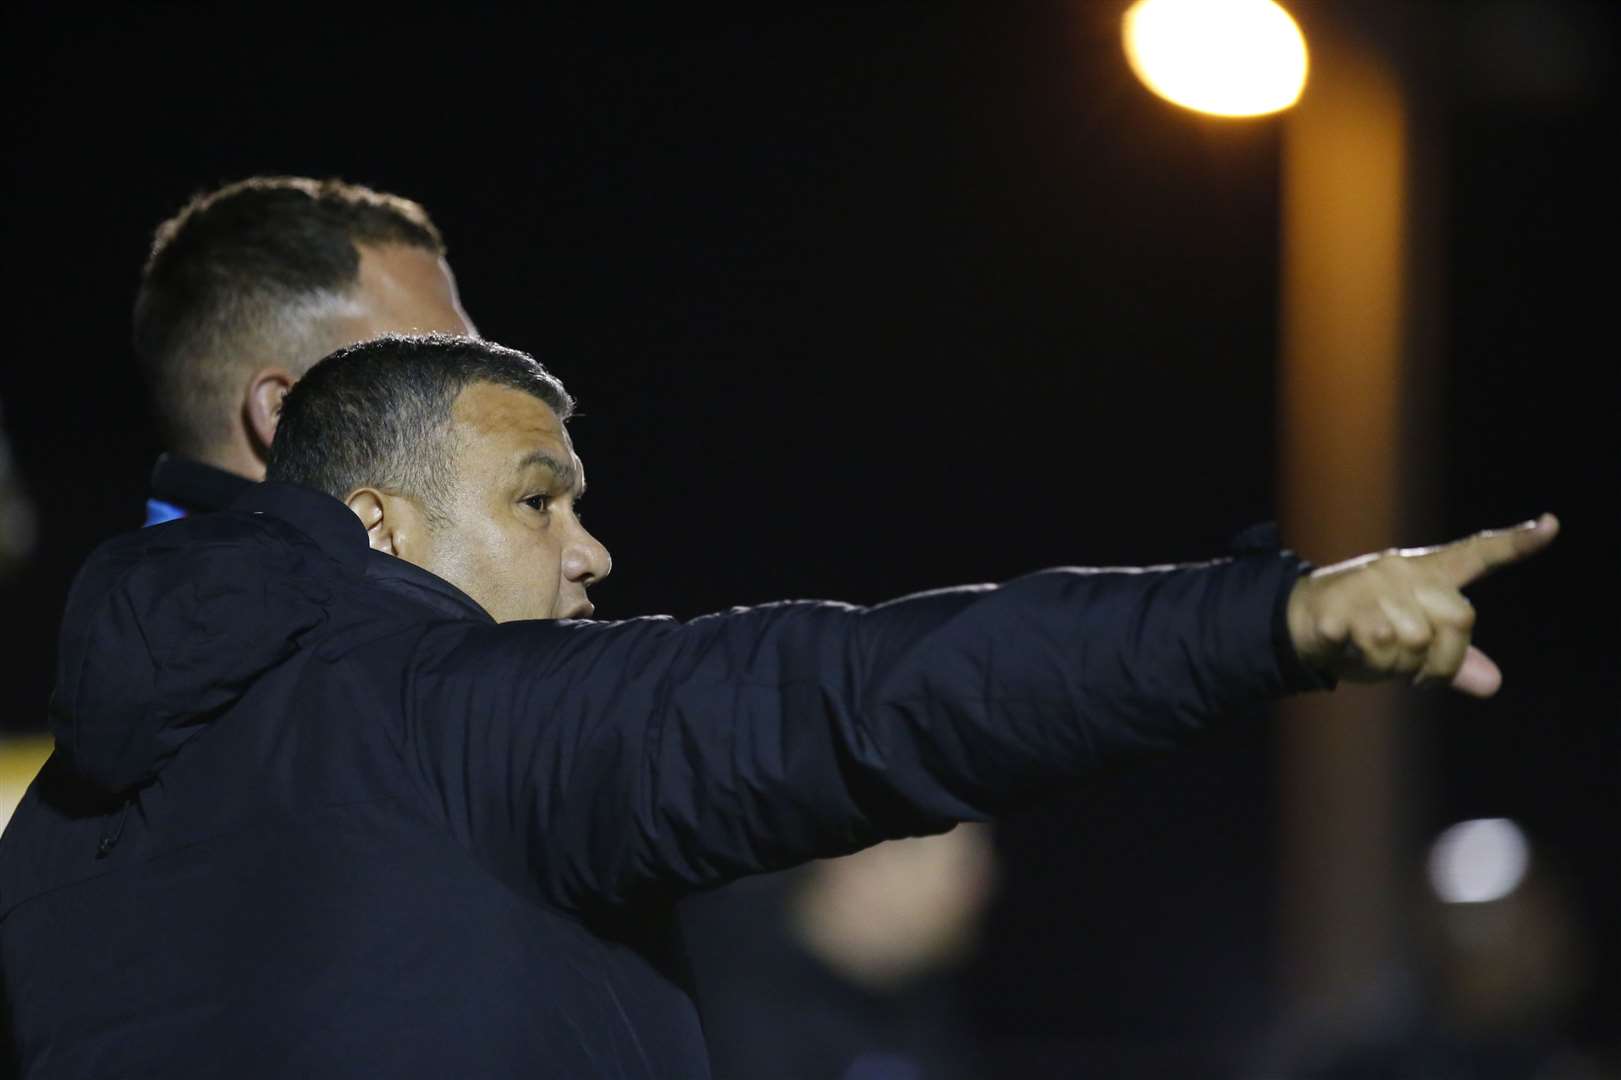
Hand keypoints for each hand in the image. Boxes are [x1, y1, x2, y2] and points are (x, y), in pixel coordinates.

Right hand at [1286, 514, 1558, 696]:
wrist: (1296, 623)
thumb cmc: (1362, 633)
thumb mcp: (1411, 647)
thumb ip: (1453, 661)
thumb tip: (1493, 684)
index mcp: (1424, 574)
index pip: (1476, 554)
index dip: (1516, 543)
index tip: (1553, 526)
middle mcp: (1401, 571)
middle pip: (1458, 618)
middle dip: (1442, 659)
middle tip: (1414, 672)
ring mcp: (1369, 585)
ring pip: (1413, 639)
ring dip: (1396, 665)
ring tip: (1374, 656)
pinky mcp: (1339, 605)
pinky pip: (1373, 644)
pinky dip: (1366, 660)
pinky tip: (1348, 649)